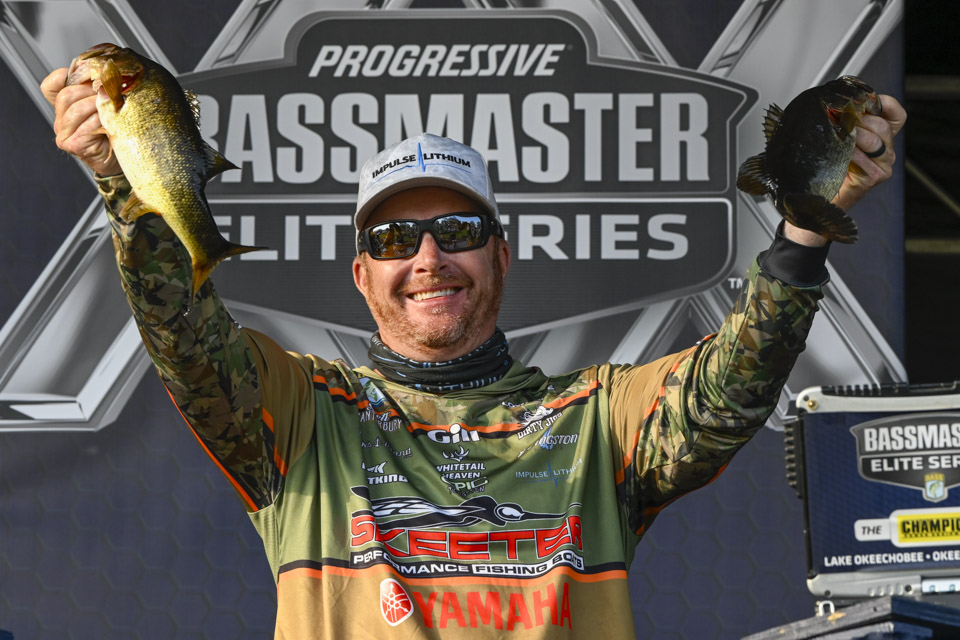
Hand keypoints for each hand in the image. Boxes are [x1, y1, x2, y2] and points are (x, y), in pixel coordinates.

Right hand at [40, 67, 121, 176]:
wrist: (122, 158)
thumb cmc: (115, 131)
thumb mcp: (105, 105)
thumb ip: (98, 91)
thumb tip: (105, 73)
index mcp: (65, 107)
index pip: (51, 86)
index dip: (62, 76)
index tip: (82, 74)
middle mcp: (60, 119)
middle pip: (65, 95)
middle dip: (89, 90)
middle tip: (107, 91)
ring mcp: (64, 133)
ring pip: (75, 109)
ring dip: (97, 104)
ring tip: (112, 105)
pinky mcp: (73, 144)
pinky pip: (86, 125)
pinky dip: (102, 120)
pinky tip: (111, 121)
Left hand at [785, 93, 906, 246]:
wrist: (816, 197)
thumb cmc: (823, 167)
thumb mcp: (834, 138)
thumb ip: (843, 120)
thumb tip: (835, 101)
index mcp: (880, 137)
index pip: (896, 114)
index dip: (885, 104)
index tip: (864, 101)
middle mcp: (886, 150)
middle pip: (884, 125)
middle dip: (861, 119)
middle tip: (841, 119)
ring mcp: (883, 165)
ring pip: (878, 140)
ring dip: (856, 134)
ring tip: (839, 134)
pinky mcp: (875, 177)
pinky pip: (867, 159)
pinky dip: (852, 152)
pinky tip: (839, 152)